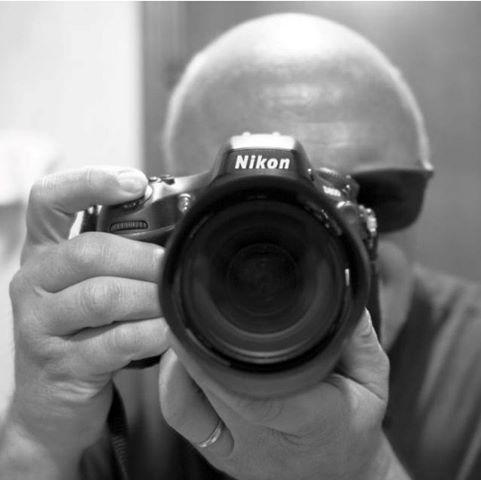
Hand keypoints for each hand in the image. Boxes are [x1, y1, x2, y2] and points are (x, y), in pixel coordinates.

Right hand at [4, 167, 168, 474]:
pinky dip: (149, 334)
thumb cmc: (84, 332)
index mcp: (43, 253)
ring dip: (149, 296)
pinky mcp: (58, 365)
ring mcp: (39, 325)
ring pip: (102, 296)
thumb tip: (177, 231)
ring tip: (172, 301)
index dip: (89, 182)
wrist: (53, 403)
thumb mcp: (92, 285)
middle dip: (143, 257)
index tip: (134, 182)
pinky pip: (112, 343)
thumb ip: (119, 256)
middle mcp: (33, 282)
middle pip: (89, 251)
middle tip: (172, 266)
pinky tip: (168, 333)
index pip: (48, 200)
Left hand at [159, 311, 397, 479]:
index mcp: (311, 423)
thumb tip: (342, 284)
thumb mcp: (372, 380)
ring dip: (179, 364)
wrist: (339, 479)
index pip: (263, 398)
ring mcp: (237, 451)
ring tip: (186, 328)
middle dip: (196, 346)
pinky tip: (182, 360)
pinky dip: (173, 384)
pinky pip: (181, 417)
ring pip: (186, 406)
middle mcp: (266, 442)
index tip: (209, 321)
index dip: (227, 363)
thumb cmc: (355, 426)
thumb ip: (357, 335)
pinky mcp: (219, 453)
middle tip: (193, 304)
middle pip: (215, 390)